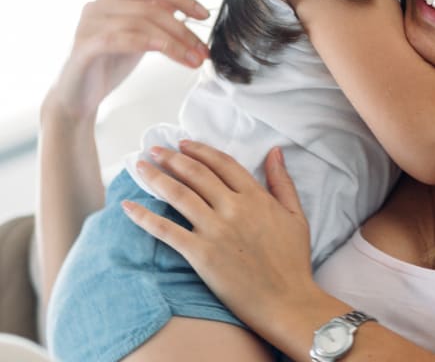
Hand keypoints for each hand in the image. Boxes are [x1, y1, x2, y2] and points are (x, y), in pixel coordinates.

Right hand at [46, 0, 209, 122]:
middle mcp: (100, 3)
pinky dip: (153, 44)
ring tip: (194, 60)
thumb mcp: (144, 32)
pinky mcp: (86, 44)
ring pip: (142, 23)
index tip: (204, 15)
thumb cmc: (110, 62)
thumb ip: (163, 7)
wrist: (79, 96)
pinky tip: (172, 54)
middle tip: (203, 50)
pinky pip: (124, 38)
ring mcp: (90, 22)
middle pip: (152, 7)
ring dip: (175, 43)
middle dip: (184, 29)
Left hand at [122, 141, 315, 333]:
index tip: (184, 143)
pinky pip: (166, 231)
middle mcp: (233, 208)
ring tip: (140, 167)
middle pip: (196, 174)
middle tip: (154, 149)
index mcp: (256, 197)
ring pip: (179, 195)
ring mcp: (215, 231)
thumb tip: (274, 151)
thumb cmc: (293, 260)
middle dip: (172, 158)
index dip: (200, 150)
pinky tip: (129, 207)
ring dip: (156, 177)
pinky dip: (145, 217)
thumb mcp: (296, 214)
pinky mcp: (200, 255)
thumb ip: (282, 181)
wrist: (286, 300)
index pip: (223, 164)